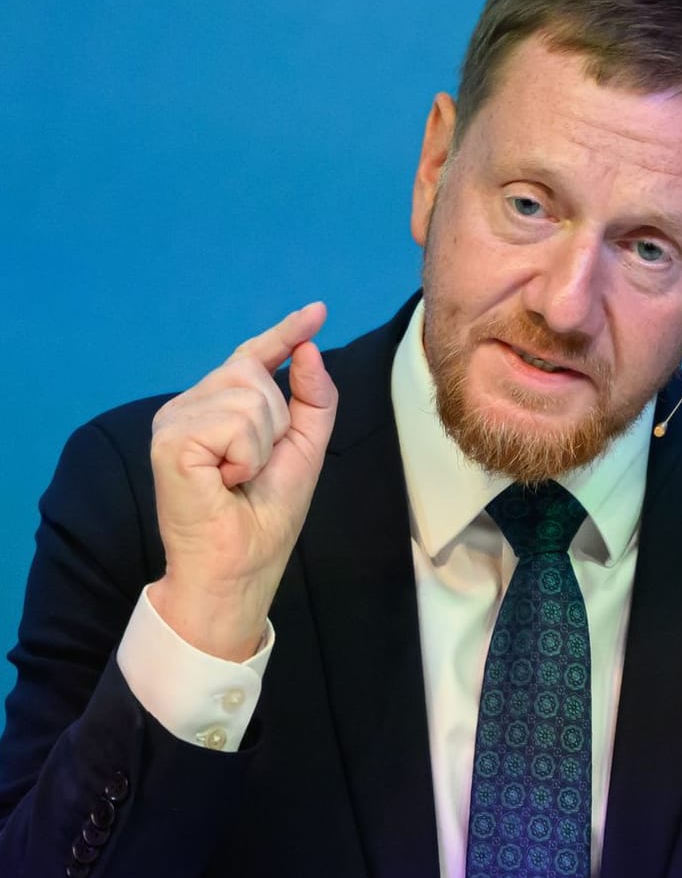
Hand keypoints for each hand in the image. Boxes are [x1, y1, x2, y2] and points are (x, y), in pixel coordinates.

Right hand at [148, 303, 337, 659]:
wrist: (236, 567)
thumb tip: (308, 349)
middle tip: (252, 469)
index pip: (253, 358)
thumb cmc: (264, 517)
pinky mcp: (169, 440)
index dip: (284, 332)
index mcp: (217, 409)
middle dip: (276, 424)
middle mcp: (188, 406)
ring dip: (260, 445)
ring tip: (237, 478)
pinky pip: (234, 423)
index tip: (316, 311)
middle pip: (255, 374)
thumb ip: (312, 399)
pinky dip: (245, 456)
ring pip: (248, 395)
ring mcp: (173, 420)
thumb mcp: (304, 450)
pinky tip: (225, 481)